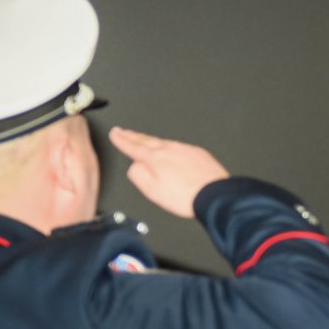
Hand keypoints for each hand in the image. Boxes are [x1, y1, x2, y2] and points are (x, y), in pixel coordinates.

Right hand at [108, 126, 229, 217]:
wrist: (214, 195)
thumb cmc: (185, 197)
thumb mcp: (152, 191)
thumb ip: (138, 175)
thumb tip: (134, 165)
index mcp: (155, 159)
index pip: (133, 147)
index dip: (121, 141)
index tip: (114, 134)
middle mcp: (169, 149)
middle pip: (146, 140)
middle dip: (132, 135)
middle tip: (122, 131)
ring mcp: (184, 149)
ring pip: (162, 142)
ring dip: (149, 139)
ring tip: (141, 138)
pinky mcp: (197, 153)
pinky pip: (178, 146)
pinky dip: (167, 145)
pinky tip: (167, 148)